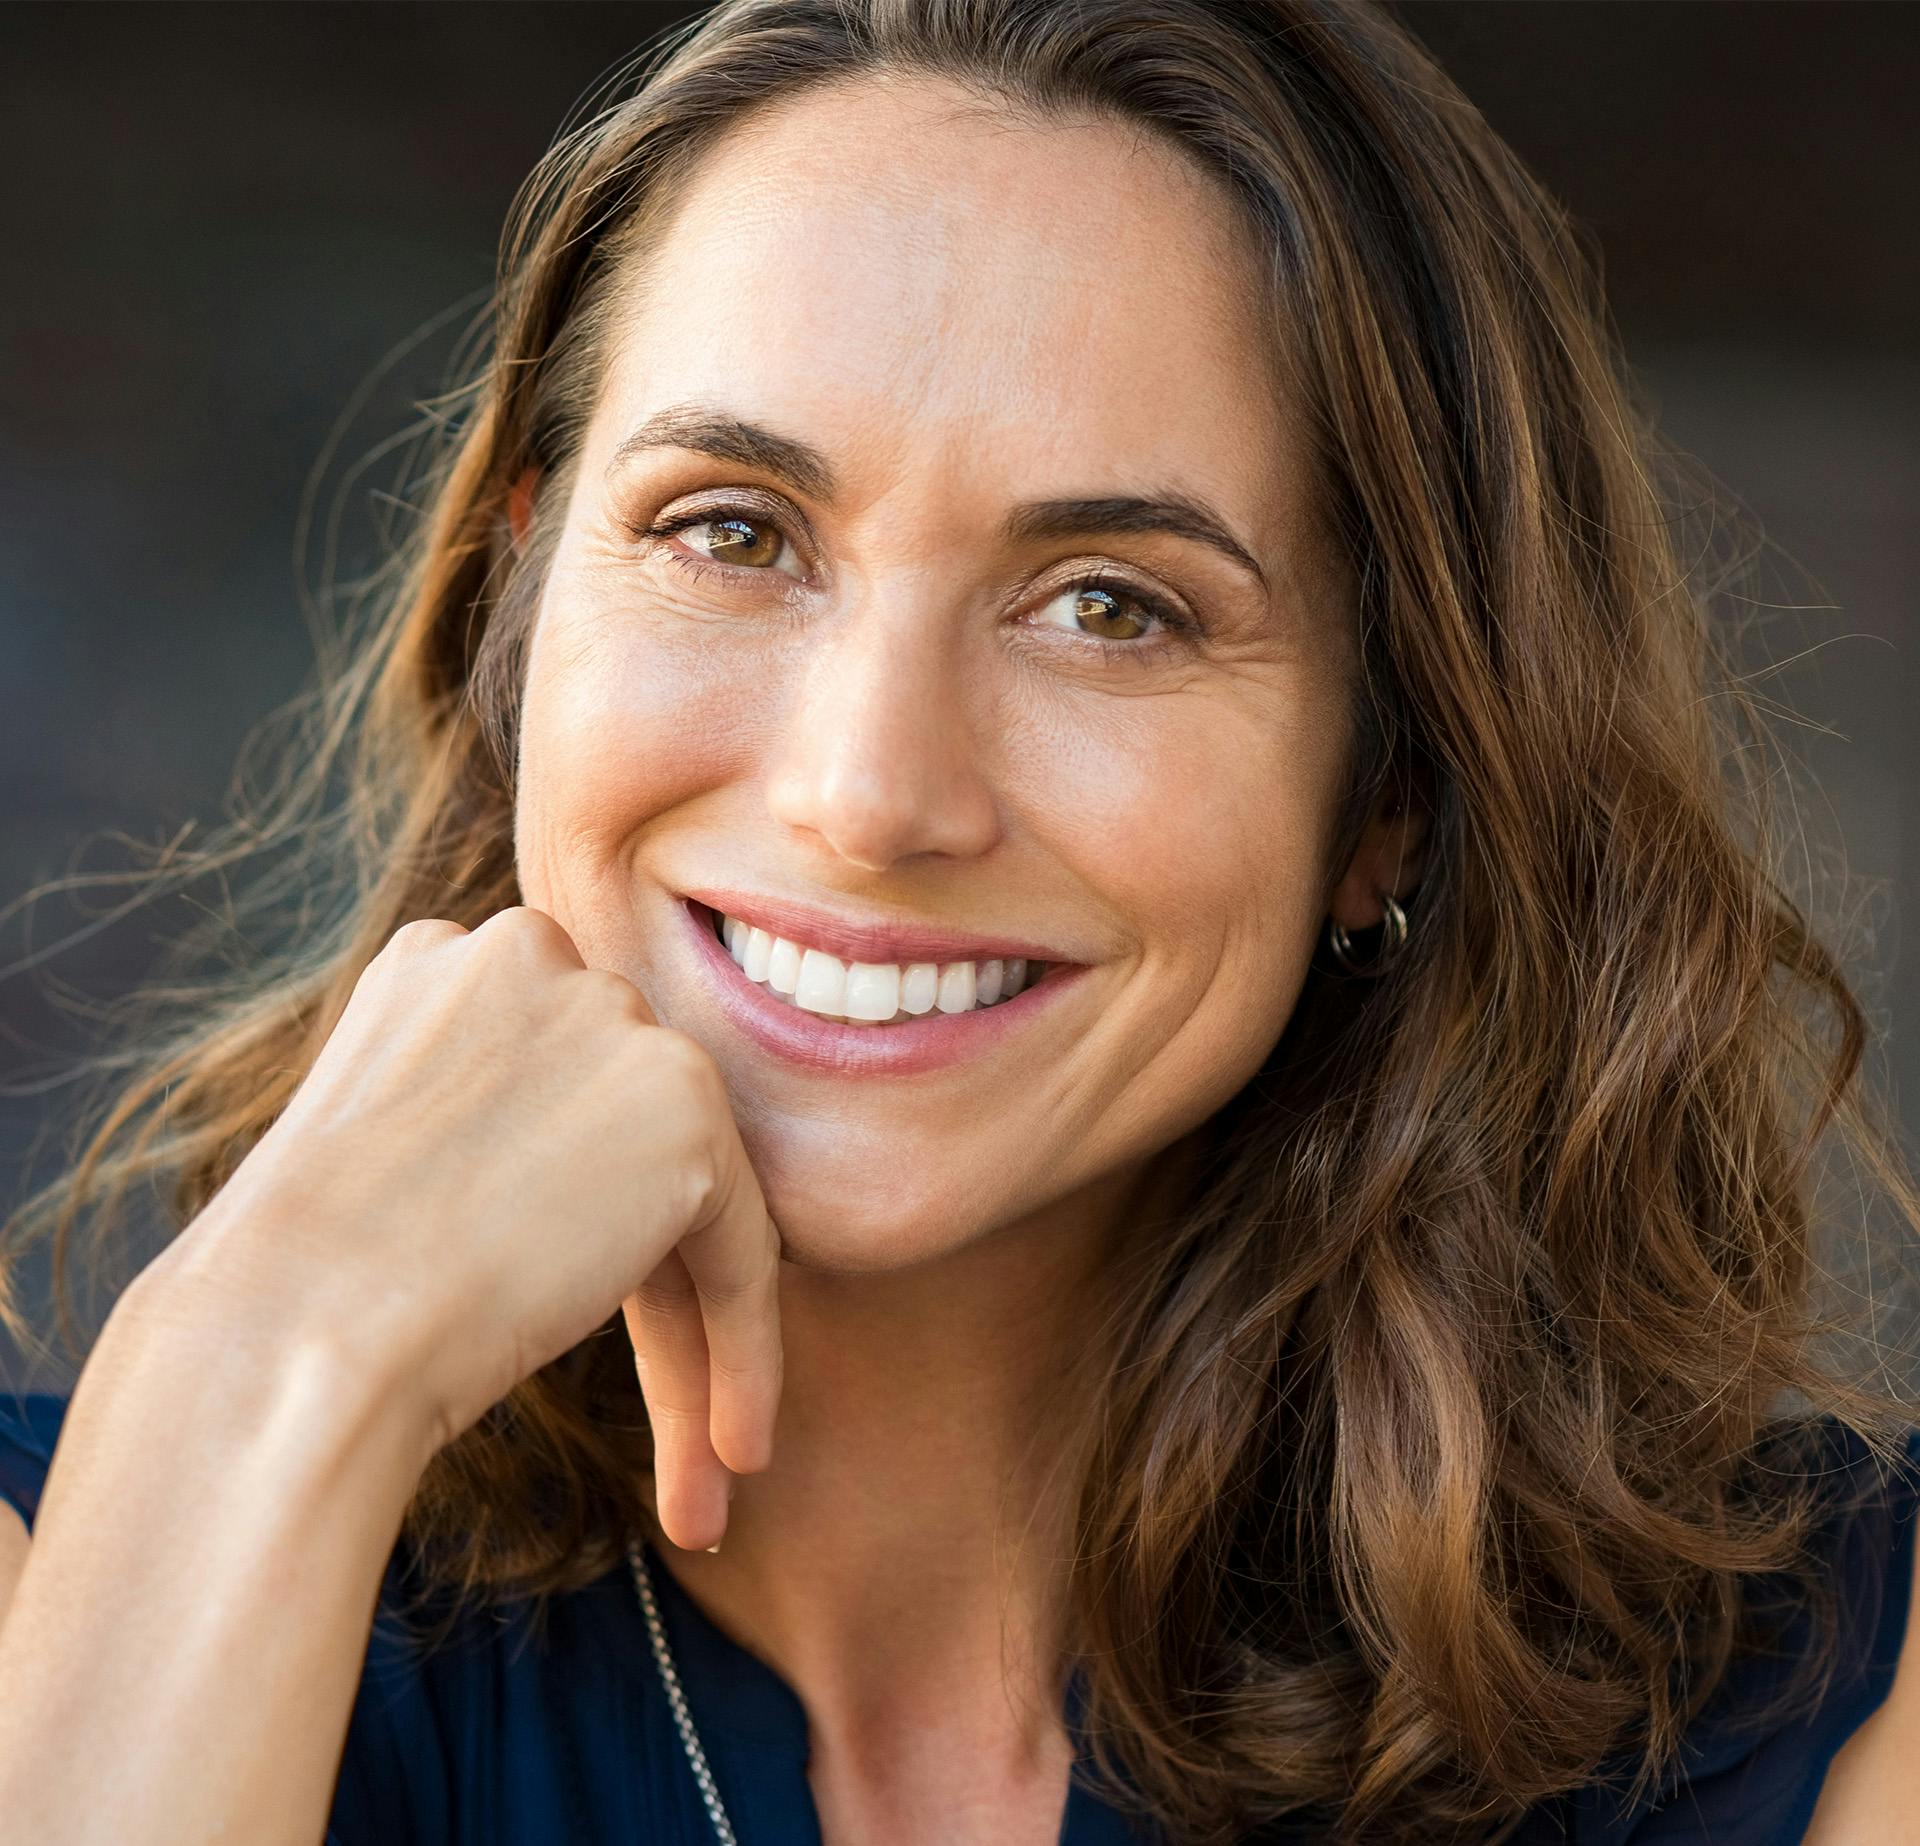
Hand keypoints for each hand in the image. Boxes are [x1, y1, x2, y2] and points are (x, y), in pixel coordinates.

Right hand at [143, 905, 781, 1552]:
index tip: (555, 1315)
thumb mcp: (383, 1154)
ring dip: (696, 1339)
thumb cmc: (299, 1284)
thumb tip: (568, 1176)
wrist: (294, 1329)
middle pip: (622, 1145)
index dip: (567, 1220)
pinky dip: (747, 1351)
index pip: (554, 1097)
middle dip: (640, 1283)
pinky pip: (743, 1248)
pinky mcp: (684, 1105)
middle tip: (663, 1419)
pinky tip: (736, 1451)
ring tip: (706, 1467)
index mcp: (448, 961)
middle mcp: (536, 957)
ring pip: (689, 1199)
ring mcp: (615, 1021)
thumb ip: (488, 1124)